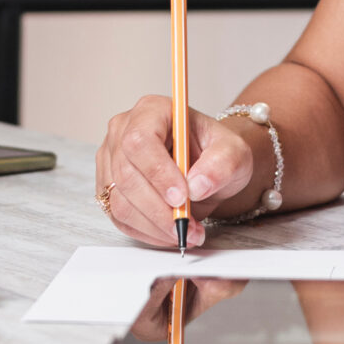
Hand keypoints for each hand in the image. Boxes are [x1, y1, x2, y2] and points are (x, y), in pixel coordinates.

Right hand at [94, 95, 258, 248]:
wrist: (209, 167)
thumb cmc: (217, 153)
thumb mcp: (234, 153)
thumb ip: (222, 165)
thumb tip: (196, 186)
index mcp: (152, 110)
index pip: (140, 141)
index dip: (157, 172)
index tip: (182, 197)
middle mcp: (123, 130)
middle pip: (126, 175)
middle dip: (158, 209)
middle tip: (188, 225)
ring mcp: (111, 159)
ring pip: (119, 201)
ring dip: (153, 225)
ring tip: (185, 232)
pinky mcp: (109, 187)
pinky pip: (119, 217)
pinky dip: (146, 231)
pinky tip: (169, 233)